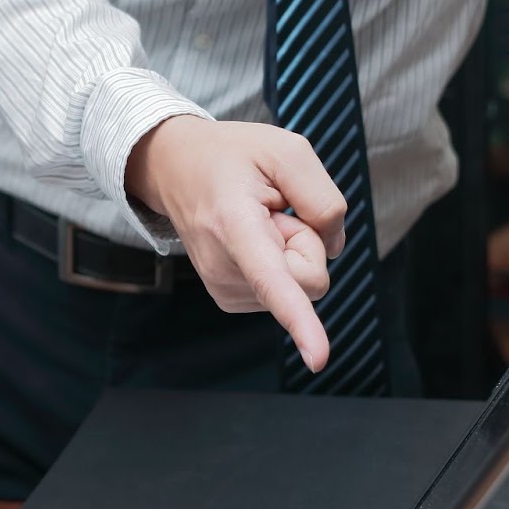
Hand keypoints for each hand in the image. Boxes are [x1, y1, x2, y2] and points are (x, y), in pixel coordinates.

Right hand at [126, 116, 344, 370]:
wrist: (176, 168)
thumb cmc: (232, 156)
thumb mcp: (287, 149)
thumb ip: (324, 197)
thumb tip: (332, 249)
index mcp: (234, 223)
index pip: (273, 278)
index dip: (298, 319)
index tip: (318, 359)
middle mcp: (223, 266)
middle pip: (309, 280)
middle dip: (307, 241)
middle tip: (274, 209)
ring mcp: (223, 287)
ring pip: (299, 287)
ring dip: (290, 249)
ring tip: (258, 218)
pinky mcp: (228, 297)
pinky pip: (286, 291)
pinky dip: (279, 261)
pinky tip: (254, 235)